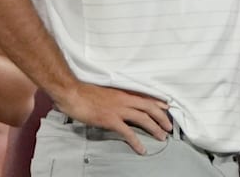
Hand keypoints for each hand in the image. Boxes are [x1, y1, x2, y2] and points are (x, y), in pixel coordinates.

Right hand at [53, 82, 171, 154]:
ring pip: (143, 119)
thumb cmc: (81, 91)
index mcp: (120, 92)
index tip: (166, 107)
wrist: (70, 92)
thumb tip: (114, 102)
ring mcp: (117, 110)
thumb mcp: (100, 91)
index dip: (157, 103)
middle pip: (149, 107)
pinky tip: (141, 149)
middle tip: (168, 126)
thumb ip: (111, 96)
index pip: (144, 97)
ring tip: (162, 137)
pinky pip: (128, 132)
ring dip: (155, 129)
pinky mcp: (110, 120)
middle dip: (162, 117)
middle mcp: (122, 99)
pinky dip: (137, 142)